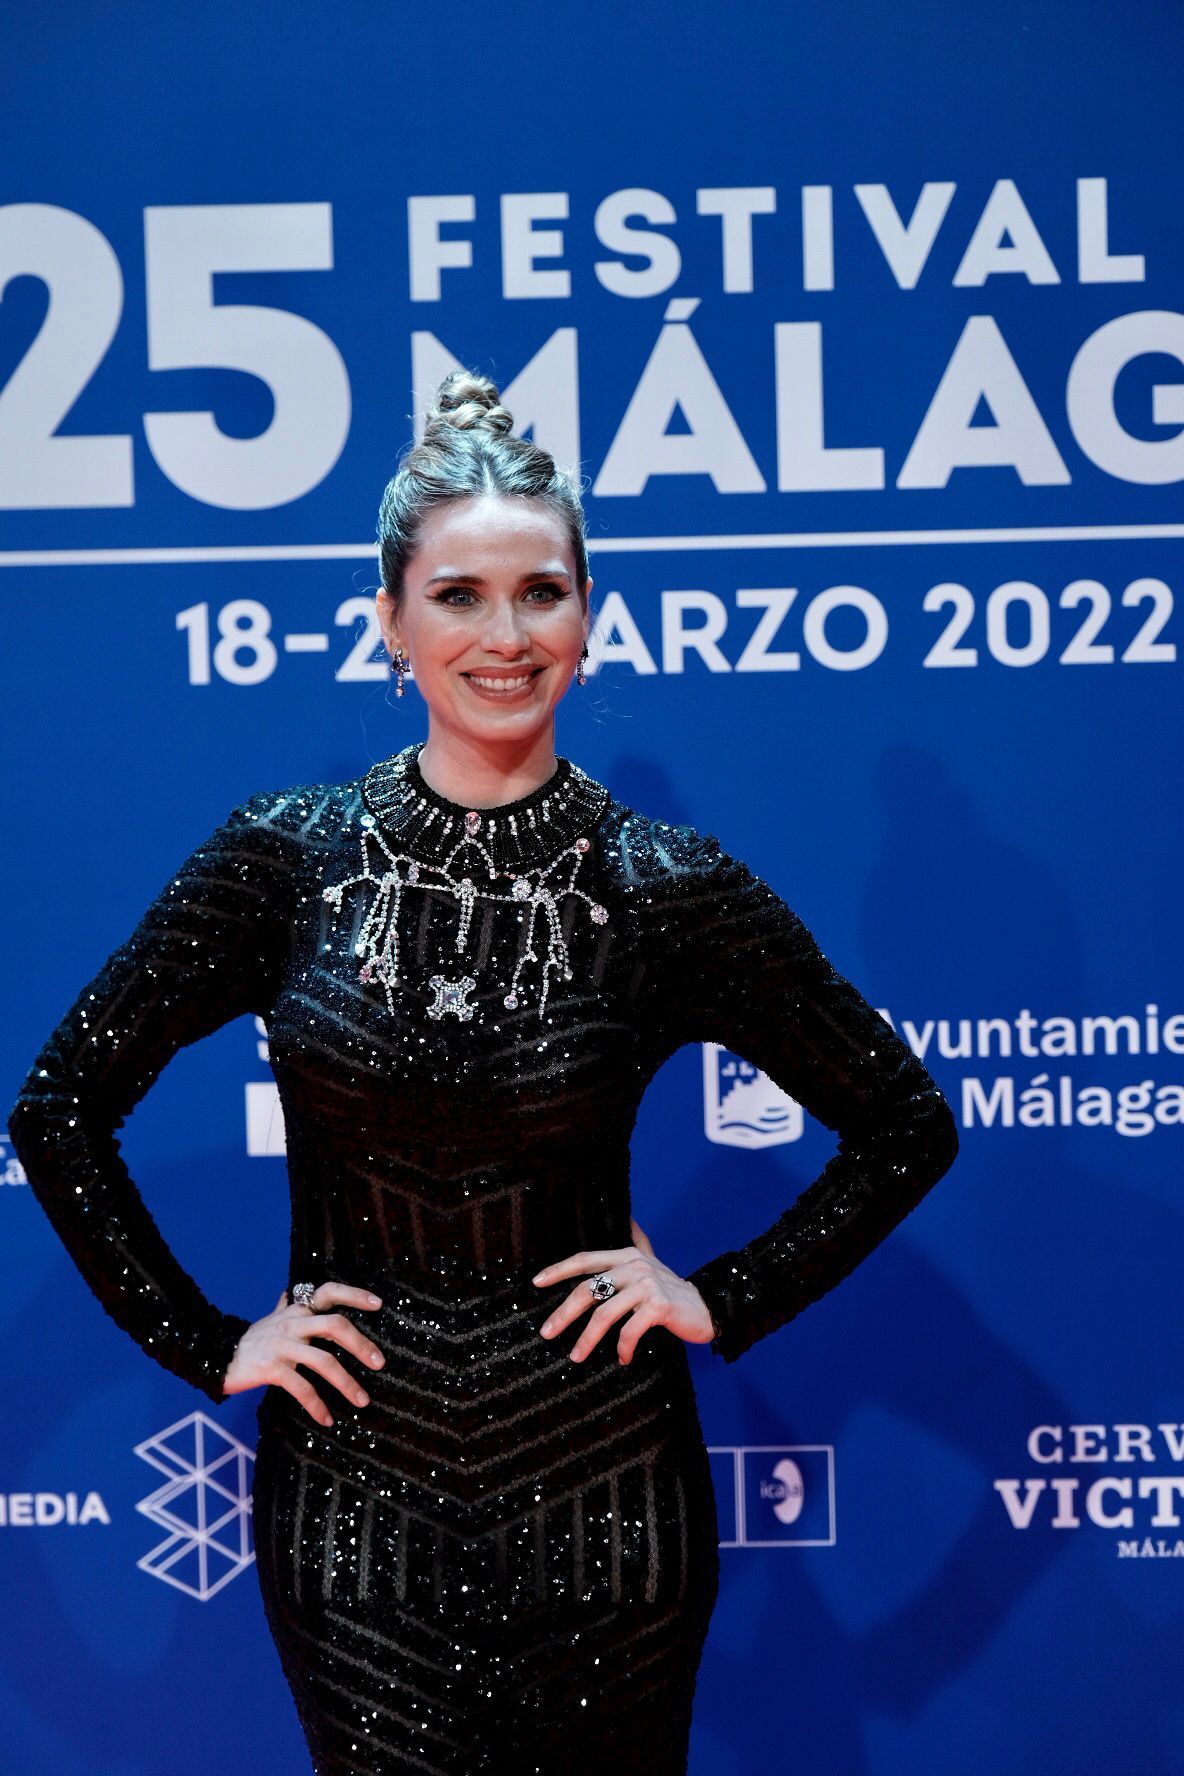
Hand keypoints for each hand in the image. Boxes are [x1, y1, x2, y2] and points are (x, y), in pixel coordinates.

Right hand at [222, 1283, 386, 1426]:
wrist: (215, 1357)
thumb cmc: (250, 1341)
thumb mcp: (270, 1320)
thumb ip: (285, 1306)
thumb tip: (290, 1291)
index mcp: (296, 1311)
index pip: (329, 1292)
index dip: (354, 1295)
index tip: (378, 1304)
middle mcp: (291, 1324)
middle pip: (335, 1325)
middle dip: (361, 1344)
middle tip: (380, 1363)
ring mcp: (281, 1346)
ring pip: (324, 1361)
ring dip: (347, 1383)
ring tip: (362, 1400)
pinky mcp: (270, 1369)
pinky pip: (301, 1388)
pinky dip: (317, 1406)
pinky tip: (327, 1419)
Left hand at [532, 1217, 715, 1365]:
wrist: (708, 1306)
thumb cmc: (673, 1289)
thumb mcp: (652, 1261)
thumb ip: (637, 1242)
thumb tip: (629, 1220)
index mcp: (627, 1255)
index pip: (585, 1259)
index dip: (559, 1269)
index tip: (536, 1282)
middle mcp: (634, 1266)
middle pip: (588, 1289)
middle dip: (563, 1313)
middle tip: (547, 1333)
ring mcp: (647, 1285)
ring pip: (604, 1314)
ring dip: (587, 1339)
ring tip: (576, 1357)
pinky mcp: (659, 1306)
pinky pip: (630, 1330)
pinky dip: (623, 1348)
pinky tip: (622, 1358)